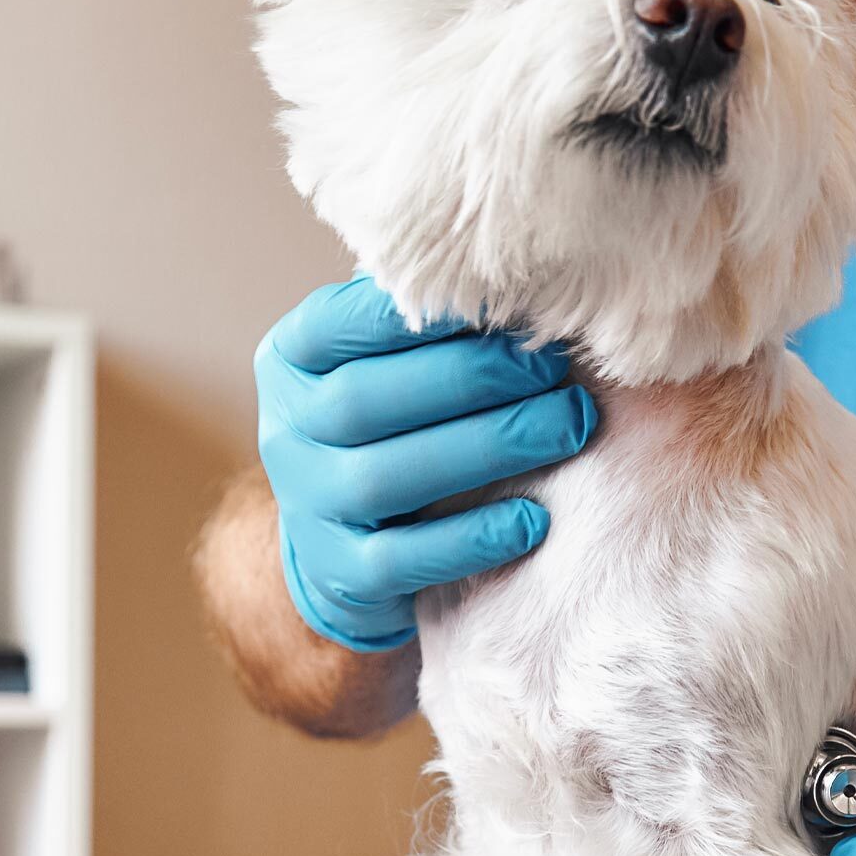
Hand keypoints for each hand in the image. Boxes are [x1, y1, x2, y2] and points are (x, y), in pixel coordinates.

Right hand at [255, 276, 596, 650]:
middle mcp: (287, 429)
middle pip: (366, 399)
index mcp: (294, 357)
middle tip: (555, 372)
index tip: (511, 305)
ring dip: (486, 448)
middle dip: (472, 379)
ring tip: (568, 428)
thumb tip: (528, 281)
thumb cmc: (398, 429)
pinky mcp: (340, 574)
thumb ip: (431, 327)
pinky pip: (400, 559)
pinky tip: (533, 520)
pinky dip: (469, 538)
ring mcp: (306, 506)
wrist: (349, 547)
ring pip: (385, 477)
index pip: (345, 322)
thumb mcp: (392, 365)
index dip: (425, 314)